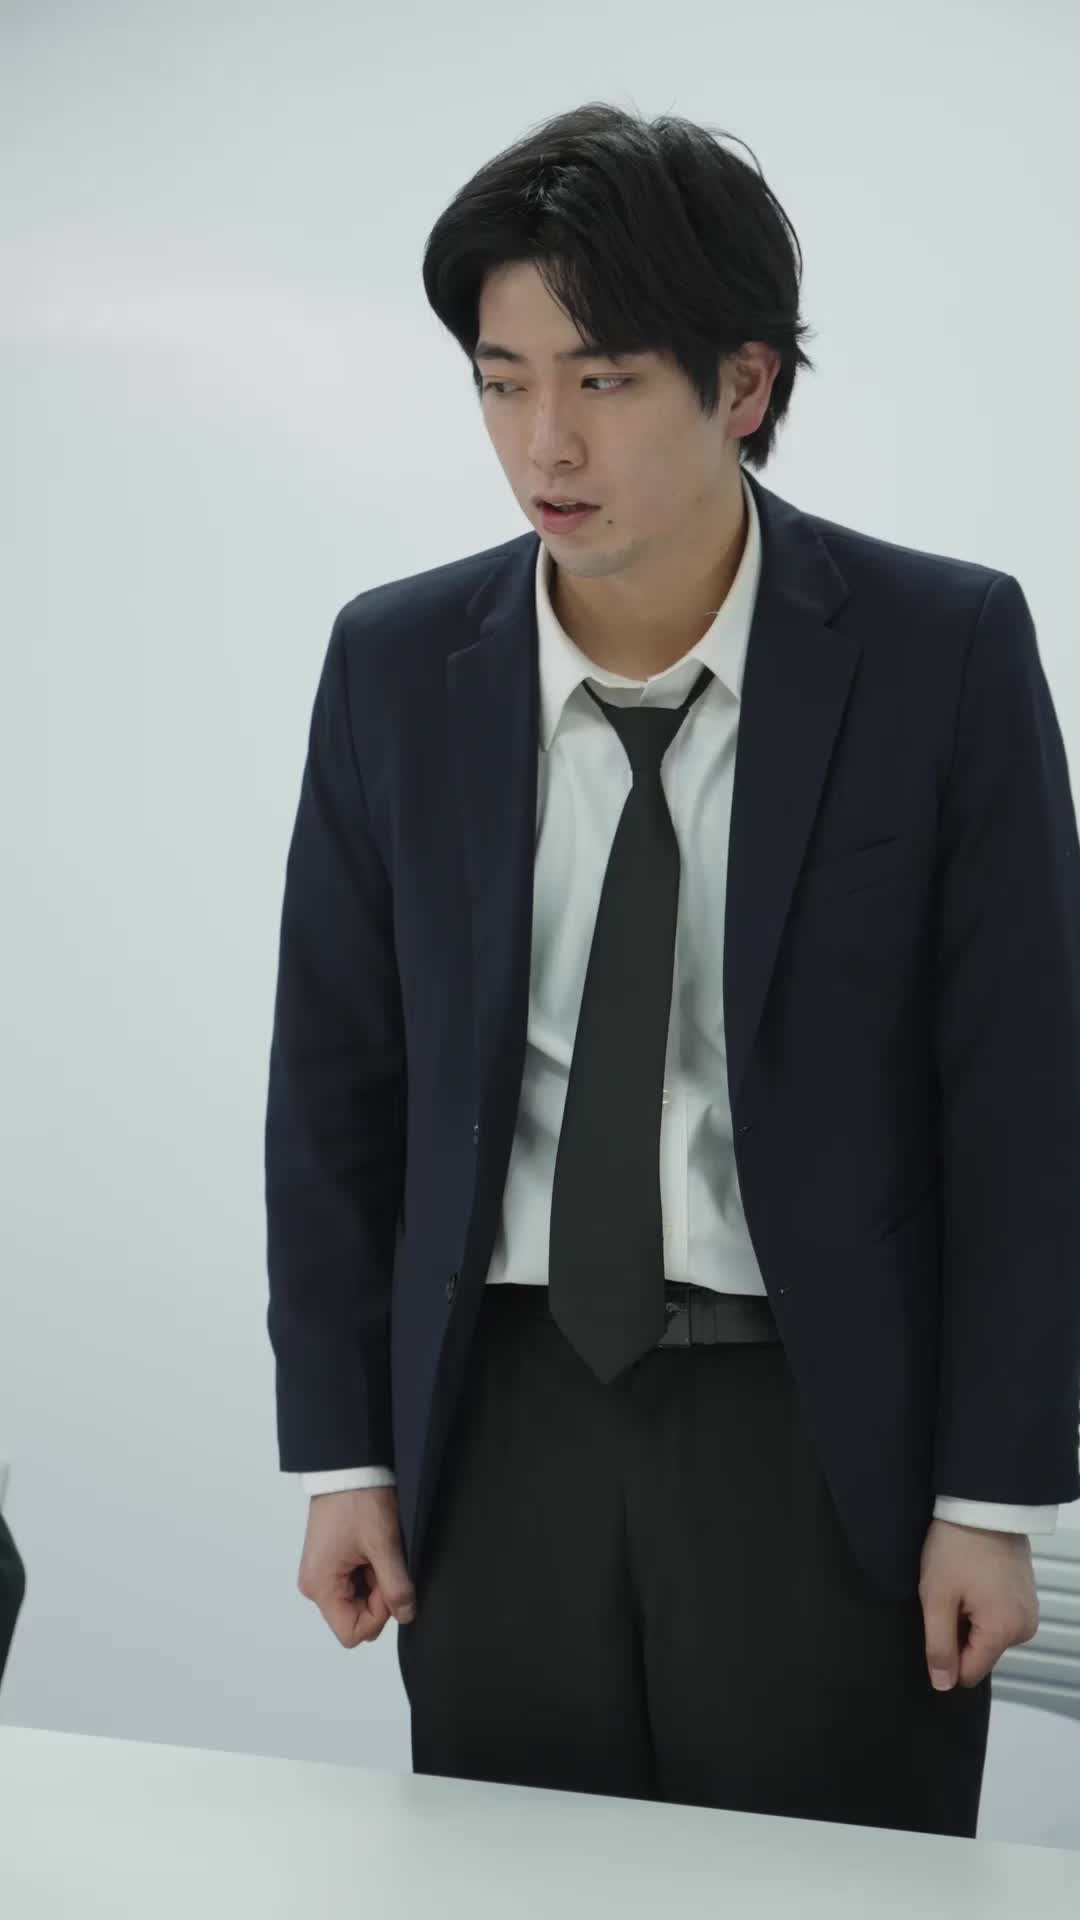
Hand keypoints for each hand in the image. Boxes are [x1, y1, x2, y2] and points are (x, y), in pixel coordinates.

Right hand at [297, 1487, 416, 1646]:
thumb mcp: (383, 1544)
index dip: (377, 1615)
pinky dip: (368, 1572)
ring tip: (377, 1550)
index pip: (351, 1632)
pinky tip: (372, 1548)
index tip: (388, 1584)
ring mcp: (321, 1573)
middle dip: (377, 1598)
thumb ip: (396, 1586)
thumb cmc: (357, 1500)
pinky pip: (353, 1583)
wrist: (346, 1466)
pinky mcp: (328, 1562)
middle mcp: (315, 1585)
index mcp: (320, 1586)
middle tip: (385, 1562)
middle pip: (353, 1616)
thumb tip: (406, 1616)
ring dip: (374, 1583)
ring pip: (356, 1600)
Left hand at [918, 1517, 1038, 1689]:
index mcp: (1004, 1632)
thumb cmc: (957, 1546)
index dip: (945, 1653)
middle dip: (958, 1631)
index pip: (969, 1673)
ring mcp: (1029, 1612)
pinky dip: (981, 1606)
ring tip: (962, 1584)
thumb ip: (938, 1646)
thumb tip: (942, 1684)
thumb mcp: (937, 1597)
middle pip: (979, 1654)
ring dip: (968, 1618)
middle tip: (950, 1594)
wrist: (982, 1505)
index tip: (938, 1618)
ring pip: (987, 1637)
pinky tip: (974, 1580)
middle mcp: (1024, 1628)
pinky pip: (997, 1619)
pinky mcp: (1026, 1598)